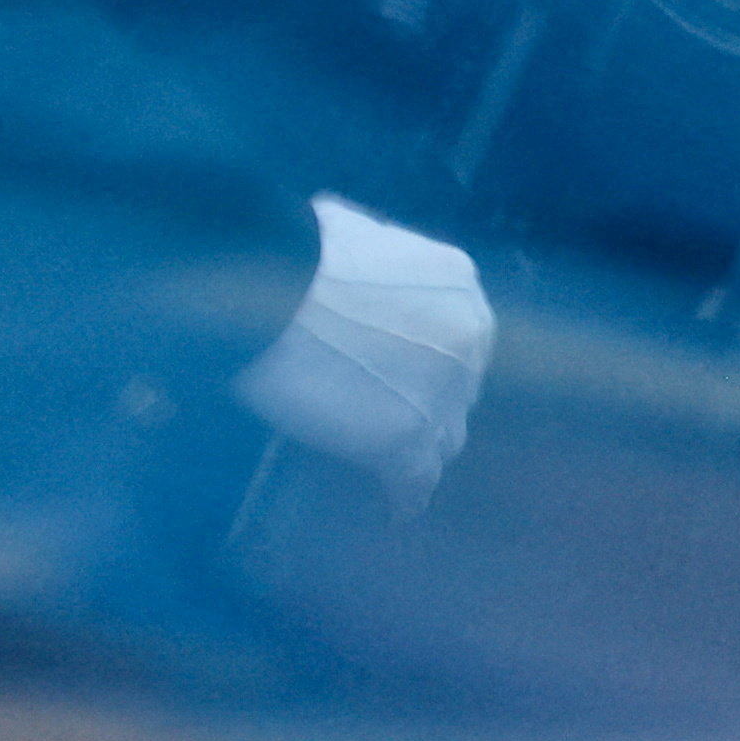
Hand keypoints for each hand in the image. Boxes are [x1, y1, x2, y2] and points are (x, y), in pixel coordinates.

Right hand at [238, 194, 491, 505]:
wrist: (271, 287)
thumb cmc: (286, 251)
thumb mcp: (345, 230)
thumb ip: (361, 245)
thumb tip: (335, 231)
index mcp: (459, 288)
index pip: (455, 336)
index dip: (425, 358)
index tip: (397, 372)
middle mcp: (467, 339)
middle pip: (457, 387)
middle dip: (427, 401)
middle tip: (388, 418)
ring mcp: (441, 392)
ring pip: (444, 436)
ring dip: (421, 451)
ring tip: (395, 471)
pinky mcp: (404, 438)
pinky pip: (416, 479)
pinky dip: (405, 496)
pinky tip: (395, 510)